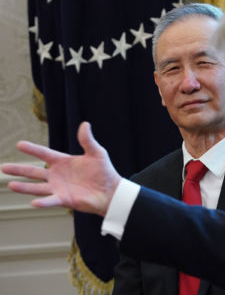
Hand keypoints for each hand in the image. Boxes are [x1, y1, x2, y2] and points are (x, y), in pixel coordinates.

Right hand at [1, 122, 120, 216]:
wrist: (111, 191)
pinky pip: (51, 201)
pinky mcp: (64, 199)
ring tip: (10, 184)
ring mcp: (59, 188)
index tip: (19, 144)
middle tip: (4, 167)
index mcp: (64, 162)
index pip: (44, 154)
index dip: (32, 149)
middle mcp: (58, 175)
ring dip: (24, 187)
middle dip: (19, 169)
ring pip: (37, 187)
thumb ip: (87, 140)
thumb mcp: (96, 152)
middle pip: (34, 172)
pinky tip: (33, 202)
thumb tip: (85, 124)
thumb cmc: (105, 171)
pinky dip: (43, 202)